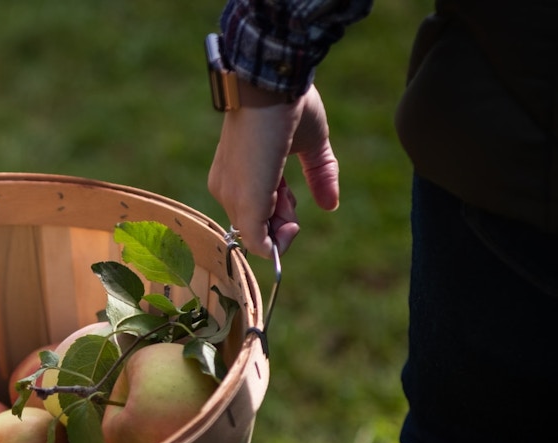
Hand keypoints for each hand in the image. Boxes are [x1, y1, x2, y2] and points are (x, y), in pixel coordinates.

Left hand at [207, 83, 338, 258]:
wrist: (274, 83)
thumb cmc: (289, 104)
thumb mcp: (311, 144)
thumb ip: (320, 175)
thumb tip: (331, 205)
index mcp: (237, 174)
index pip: (253, 215)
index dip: (279, 216)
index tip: (294, 199)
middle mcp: (226, 188)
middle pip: (256, 230)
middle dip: (283, 223)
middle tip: (294, 199)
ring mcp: (232, 196)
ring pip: (257, 238)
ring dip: (284, 227)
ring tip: (290, 195)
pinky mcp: (245, 200)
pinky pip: (256, 242)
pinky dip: (277, 243)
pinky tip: (291, 224)